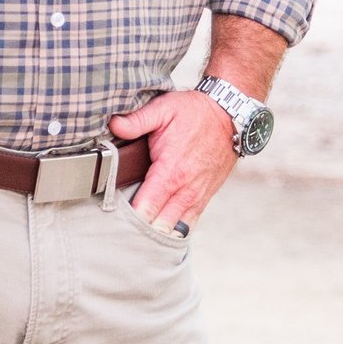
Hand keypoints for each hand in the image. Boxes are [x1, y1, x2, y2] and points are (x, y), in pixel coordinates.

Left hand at [107, 89, 236, 233]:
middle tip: (118, 229)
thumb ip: (137, 120)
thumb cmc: (193, 112)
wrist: (229, 115)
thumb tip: (114, 124)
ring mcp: (197, 196)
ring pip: (175, 230)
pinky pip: (188, 224)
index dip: (128, 218)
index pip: (147, 208)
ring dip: (156, 233)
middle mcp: (185, 190)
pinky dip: (173, 230)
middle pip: (159, 226)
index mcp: (171, 171)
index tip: (112, 219)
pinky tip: (157, 231)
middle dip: (139, 231)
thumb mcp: (163, 109)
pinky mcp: (205, 197)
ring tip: (135, 234)